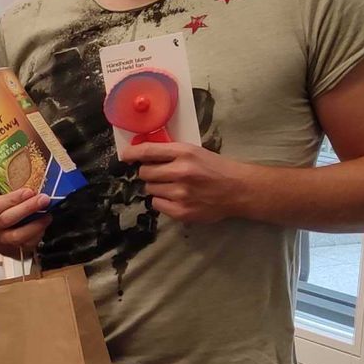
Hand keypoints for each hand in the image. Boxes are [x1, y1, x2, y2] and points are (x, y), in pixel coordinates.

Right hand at [0, 188, 51, 258]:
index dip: (15, 198)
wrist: (1, 232)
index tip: (29, 192)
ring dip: (35, 224)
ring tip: (47, 215)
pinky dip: (38, 235)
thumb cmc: (5, 211)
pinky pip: (27, 245)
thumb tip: (35, 191)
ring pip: (17, 236)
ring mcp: (3, 240)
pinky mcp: (15, 250)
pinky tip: (44, 226)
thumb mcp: (5, 199)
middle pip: (7, 219)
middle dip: (28, 208)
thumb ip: (17, 196)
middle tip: (43, 200)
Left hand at [121, 142, 248, 223]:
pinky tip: (175, 197)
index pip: (149, 151)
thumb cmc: (215, 167)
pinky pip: (156, 204)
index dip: (132, 153)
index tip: (125, 157)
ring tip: (172, 186)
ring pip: (149, 189)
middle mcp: (181, 172)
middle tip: (160, 173)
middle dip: (148, 172)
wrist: (238, 189)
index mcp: (184, 153)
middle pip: (145, 172)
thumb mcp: (194, 151)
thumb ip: (171, 153)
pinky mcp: (182, 211)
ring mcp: (181, 194)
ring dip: (156, 187)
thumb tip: (142, 154)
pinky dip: (162, 200)